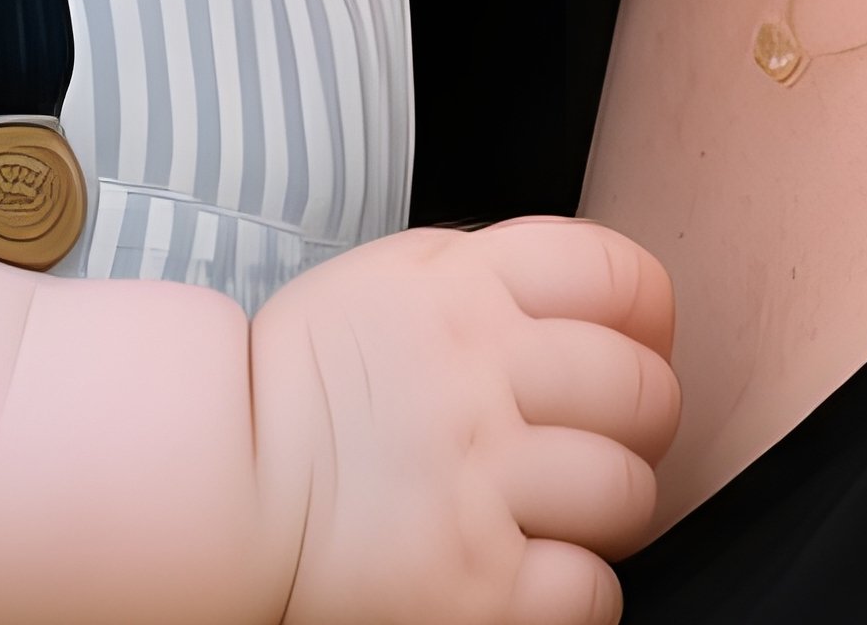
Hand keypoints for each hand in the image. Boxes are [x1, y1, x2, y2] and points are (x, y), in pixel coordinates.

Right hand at [254, 218, 678, 624]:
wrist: (222, 477)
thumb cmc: (310, 379)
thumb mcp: (389, 279)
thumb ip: (489, 275)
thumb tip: (597, 301)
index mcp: (458, 289)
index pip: (617, 274)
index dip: (644, 317)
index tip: (628, 345)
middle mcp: (475, 375)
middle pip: (644, 389)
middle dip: (633, 419)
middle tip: (583, 436)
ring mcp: (478, 482)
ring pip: (630, 493)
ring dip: (601, 508)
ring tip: (541, 506)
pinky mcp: (475, 586)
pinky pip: (593, 592)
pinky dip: (568, 589)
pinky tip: (514, 564)